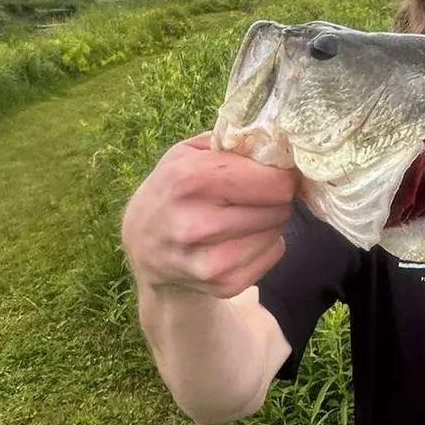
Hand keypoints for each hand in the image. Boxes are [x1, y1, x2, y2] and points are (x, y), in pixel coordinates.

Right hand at [121, 134, 297, 299]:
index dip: (278, 172)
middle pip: (279, 206)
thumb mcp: (189, 153)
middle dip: (273, 196)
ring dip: (269, 220)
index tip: (269, 171)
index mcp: (190, 180)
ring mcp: (210, 261)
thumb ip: (233, 140)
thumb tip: (280, 140)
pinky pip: (274, 254)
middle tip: (253, 194)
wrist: (144, 246)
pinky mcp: (223, 285)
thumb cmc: (174, 190)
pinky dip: (265, 244)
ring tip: (242, 215)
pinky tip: (239, 238)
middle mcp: (197, 224)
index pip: (272, 180)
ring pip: (278, 230)